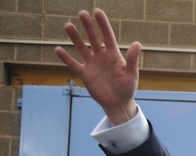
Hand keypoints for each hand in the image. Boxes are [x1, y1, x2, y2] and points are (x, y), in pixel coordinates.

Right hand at [55, 9, 140, 125]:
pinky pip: (74, 64)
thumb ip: (132, 59)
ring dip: (75, 38)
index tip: (97, 12)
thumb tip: (137, 43)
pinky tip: (58, 49)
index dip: (102, 24)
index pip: (108, 36)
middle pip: (93, 38)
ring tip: (68, 25)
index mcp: (114, 54)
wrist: (118, 103)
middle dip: (88, 27)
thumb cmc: (127, 88)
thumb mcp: (131, 74)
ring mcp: (92, 64)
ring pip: (82, 48)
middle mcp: (102, 56)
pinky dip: (66, 58)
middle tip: (82, 13)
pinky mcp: (85, 74)